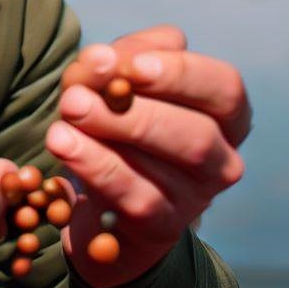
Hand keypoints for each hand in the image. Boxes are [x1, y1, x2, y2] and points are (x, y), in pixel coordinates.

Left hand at [45, 25, 250, 287]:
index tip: (134, 66)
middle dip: (134, 112)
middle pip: (196, 135)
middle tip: (77, 96)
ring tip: (65, 116)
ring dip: (105, 138)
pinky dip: (94, 166)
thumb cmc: (121, 118)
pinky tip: (63, 143)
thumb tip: (101, 59)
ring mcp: (194, 200)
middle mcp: (220, 160)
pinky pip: (132, 198)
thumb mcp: (123, 76)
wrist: (102, 191)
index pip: (223, 88)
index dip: (180, 74)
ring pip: (160, 170)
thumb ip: (119, 59)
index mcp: (225, 114)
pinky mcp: (161, 228)